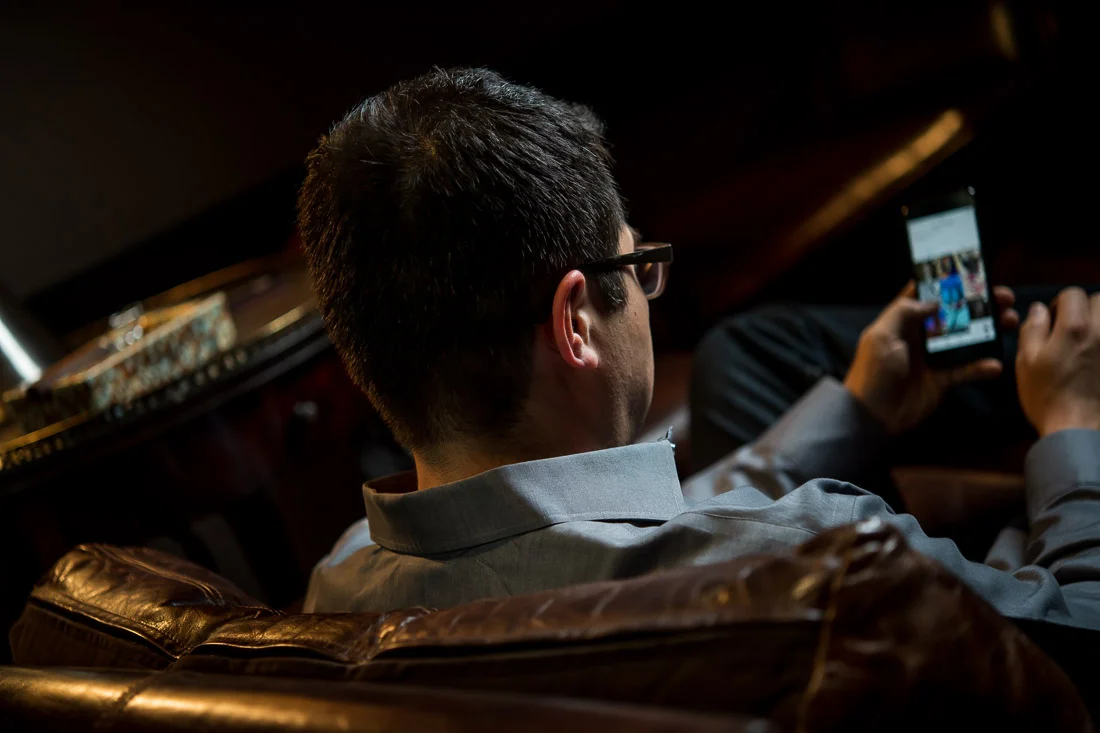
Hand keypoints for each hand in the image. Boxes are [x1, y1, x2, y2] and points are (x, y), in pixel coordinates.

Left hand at [843, 282, 1018, 433]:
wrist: (872, 415)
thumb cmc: (872, 372)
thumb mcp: (881, 336)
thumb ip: (904, 312)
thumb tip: (932, 300)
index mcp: (903, 322)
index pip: (926, 295)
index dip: (946, 283)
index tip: (971, 272)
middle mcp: (919, 336)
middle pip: (954, 314)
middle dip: (979, 304)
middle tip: (1003, 297)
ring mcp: (932, 358)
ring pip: (966, 339)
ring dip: (989, 330)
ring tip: (1010, 321)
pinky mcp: (941, 380)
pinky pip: (966, 370)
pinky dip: (981, 367)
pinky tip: (995, 364)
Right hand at [1016, 287, 1099, 436]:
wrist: (1079, 429)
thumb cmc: (1047, 396)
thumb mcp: (1026, 362)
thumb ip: (1032, 329)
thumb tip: (1039, 309)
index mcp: (1074, 327)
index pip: (1072, 294)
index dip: (1059, 303)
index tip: (1051, 320)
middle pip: (1099, 300)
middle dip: (1085, 307)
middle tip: (1071, 327)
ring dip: (1098, 322)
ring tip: (1086, 340)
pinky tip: (1095, 357)